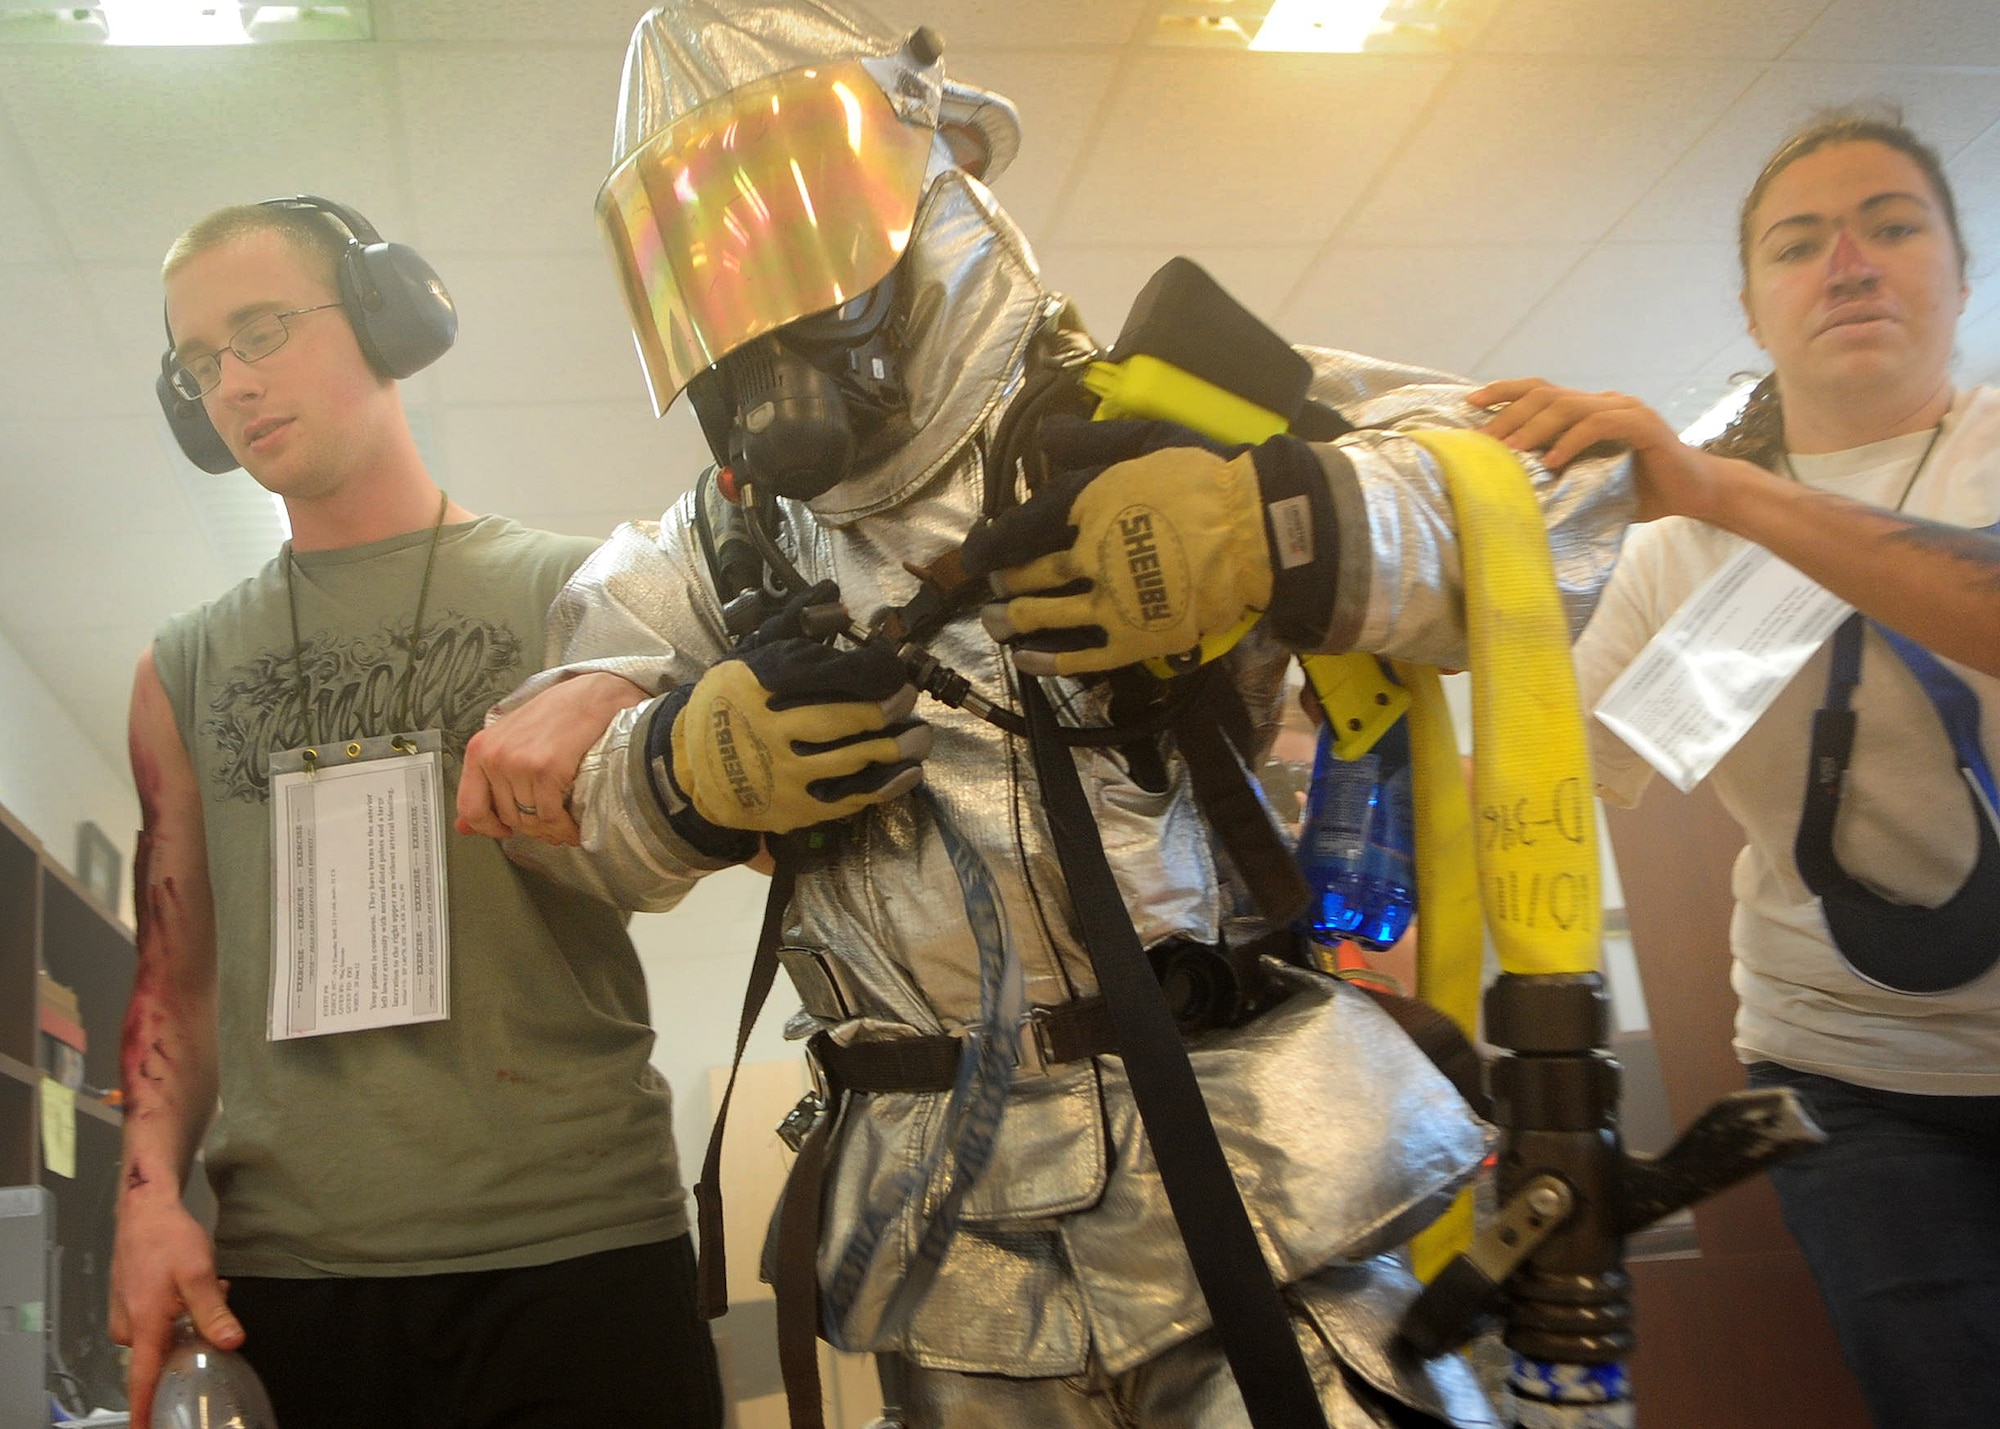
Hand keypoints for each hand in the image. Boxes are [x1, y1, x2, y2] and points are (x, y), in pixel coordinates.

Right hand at [111, 1196, 240, 1428]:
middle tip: (216, 1303)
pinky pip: (157, 1323)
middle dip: (193, 1339)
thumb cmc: (168, 1239)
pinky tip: (192, 1287)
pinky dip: (178, 1311)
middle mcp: (128, 1329)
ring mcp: (125, 1317)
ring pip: (164, 1336)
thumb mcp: (198, 1274)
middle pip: (163, 1356)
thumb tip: (231, 1344)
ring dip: (189, 1320)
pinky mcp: (127, 1306)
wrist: (143, 1210)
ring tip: (209, 1288)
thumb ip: (213, 1312)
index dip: (145, 1413)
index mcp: (144, 1327)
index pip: (142, 1383)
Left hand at [457, 671, 651, 844]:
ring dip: (551, 830)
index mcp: (480, 749)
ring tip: (564, 825)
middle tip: (549, 826)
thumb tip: (464, 826)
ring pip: (530, 820)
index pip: (470, 807)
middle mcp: (495, 756)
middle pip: (507, 817)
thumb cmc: (557, 714)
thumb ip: (486, 782)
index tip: (505, 831)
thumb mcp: (510, 742)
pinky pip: (551, 816)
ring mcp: (520, 763)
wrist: (592, 695)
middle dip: (531, 828)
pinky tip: (573, 825)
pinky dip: (565, 827)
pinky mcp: (547, 770)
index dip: (489, 828)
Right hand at [670, 638, 931, 832]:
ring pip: (849, 761)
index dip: (870, 670)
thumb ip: (793, 623)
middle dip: (884, 708)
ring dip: (894, 749)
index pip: (824, 674)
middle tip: (908, 699)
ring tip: (920, 738)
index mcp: (759, 684)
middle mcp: (768, 728)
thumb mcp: (750, 656)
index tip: (893, 668)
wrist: (692, 767)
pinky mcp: (792, 807)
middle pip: (839, 719)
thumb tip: (830, 590)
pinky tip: (909, 773)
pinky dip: (884, 786)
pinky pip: (847, 798)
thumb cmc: (732, 703)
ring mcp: (780, 772)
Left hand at [965, 416, 1328, 674]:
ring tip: (993, 622)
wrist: (1256, 529)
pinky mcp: (1136, 637)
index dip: (993, 542)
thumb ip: (1090, 440)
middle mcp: (1090, 555)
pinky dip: (1049, 660)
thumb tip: (1044, 431)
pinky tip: (1026, 661)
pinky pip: (1083, 656)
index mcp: (1088, 505)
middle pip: (1031, 572)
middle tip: (988, 587)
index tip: (976, 552)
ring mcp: (1111, 601)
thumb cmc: (1204, 478)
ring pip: (1047, 615)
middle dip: (1002, 581)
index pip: (1023, 525)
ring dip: (1013, 620)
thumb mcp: (1145, 438)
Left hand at [1472, 377, 1737, 522]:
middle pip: (1546, 393)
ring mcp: (1626, 410)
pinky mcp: (1644, 427)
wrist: (1696, 493)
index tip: (1469, 404)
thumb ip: (1558, 473)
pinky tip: (1552, 461)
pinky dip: (1572, 442)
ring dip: (1535, 428)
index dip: (1503, 392)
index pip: (1539, 389)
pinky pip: (1600, 426)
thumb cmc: (1639, 490)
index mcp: (1589, 409)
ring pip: (1569, 406)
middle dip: (1509, 413)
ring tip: (1510, 451)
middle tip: (1482, 439)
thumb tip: (1508, 485)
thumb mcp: (1588, 480)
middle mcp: (1605, 402)